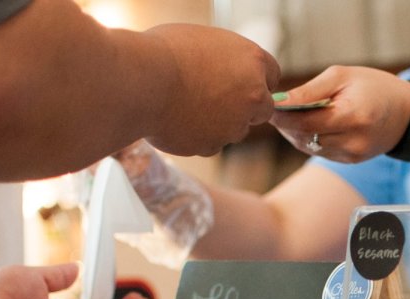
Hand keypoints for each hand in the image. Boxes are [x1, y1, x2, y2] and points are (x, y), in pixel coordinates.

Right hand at [143, 23, 281, 155]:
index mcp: (253, 60)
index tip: (238, 81)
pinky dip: (197, 136)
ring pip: (234, 128)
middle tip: (215, 99)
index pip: (271, 74)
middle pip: (262, 108)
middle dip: (244, 106)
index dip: (253, 78)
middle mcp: (253, 95)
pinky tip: (175, 121)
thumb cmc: (162, 52)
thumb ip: (224, 59)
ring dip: (219, 122)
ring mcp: (235, 124)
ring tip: (185, 105)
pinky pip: (209, 143)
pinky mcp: (214, 146)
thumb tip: (225, 69)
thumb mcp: (202, 42)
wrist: (138, 82)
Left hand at [270, 66, 409, 162]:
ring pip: (309, 147)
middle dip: (285, 125)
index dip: (283, 117)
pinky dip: (308, 139)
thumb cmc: (372, 87)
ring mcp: (353, 154)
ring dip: (294, 133)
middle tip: (273, 109)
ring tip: (288, 116)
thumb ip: (310, 91)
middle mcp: (354, 141)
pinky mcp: (351, 161)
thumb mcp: (342, 76)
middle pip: (305, 137)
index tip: (269, 105)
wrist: (406, 114)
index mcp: (353, 116)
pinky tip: (306, 125)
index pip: (307, 122)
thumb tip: (279, 101)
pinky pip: (320, 151)